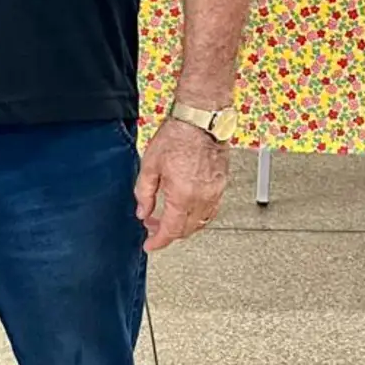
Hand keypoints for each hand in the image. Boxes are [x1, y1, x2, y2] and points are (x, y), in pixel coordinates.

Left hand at [134, 118, 228, 253]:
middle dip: (168, 233)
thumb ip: (144, 193)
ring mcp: (215, 192)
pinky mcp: (222, 184)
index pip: (171, 230)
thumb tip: (143, 212)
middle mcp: (202, 197)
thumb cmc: (177, 135)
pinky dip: (198, 215)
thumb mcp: (150, 165)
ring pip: (200, 222)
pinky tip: (186, 208)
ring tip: (167, 216)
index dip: (158, 241)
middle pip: (186, 229)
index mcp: (182, 195)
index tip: (150, 245)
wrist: (201, 119)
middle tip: (153, 226)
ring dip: (183, 225)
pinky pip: (211, 210)